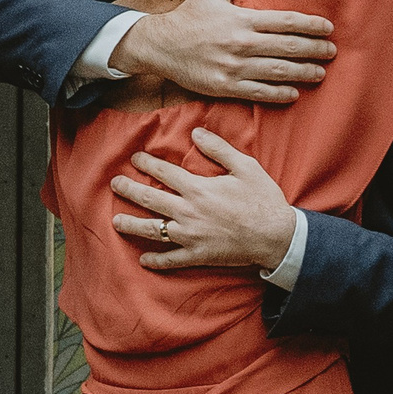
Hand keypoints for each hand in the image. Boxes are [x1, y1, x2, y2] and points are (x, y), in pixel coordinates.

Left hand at [108, 129, 296, 271]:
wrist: (277, 236)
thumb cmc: (264, 199)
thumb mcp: (245, 166)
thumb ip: (218, 149)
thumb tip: (196, 132)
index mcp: (198, 189)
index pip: (164, 173)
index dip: (147, 163)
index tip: (135, 158)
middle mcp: (188, 212)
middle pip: (150, 199)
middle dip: (129, 190)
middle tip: (115, 184)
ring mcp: (190, 236)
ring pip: (152, 230)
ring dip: (131, 224)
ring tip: (115, 221)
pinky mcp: (198, 256)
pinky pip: (171, 260)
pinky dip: (156, 261)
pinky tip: (143, 260)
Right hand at [110, 0, 334, 104]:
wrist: (159, 45)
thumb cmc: (188, 16)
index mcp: (242, 19)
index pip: (286, 22)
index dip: (311, 25)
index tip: (328, 28)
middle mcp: (241, 44)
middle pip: (288, 48)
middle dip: (314, 50)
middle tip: (332, 52)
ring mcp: (234, 68)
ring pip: (278, 72)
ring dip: (303, 73)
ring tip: (320, 73)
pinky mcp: (225, 87)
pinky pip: (258, 93)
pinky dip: (279, 94)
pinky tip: (294, 93)